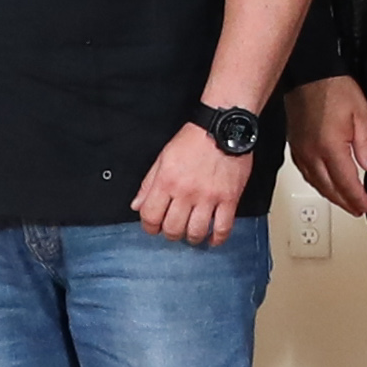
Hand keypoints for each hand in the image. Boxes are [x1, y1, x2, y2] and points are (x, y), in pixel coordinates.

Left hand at [134, 124, 251, 246]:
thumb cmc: (194, 139)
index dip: (149, 226)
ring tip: (192, 233)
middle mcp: (186, 191)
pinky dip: (217, 238)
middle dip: (170, 234)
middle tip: (173, 229)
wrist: (224, 127)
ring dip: (192, 238)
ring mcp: (209, 197)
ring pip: (196, 232)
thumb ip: (148, 184)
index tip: (154, 226)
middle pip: (173, 229)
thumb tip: (136, 205)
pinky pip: (223, 227)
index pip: (150, 216)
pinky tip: (212, 238)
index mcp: (167, 181)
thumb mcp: (164, 157)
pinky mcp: (229, 198)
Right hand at [283, 77, 366, 216]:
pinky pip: (305, 172)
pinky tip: (322, 183)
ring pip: (315, 183)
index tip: (366, 206)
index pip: (346, 183)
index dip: (357, 198)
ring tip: (343, 201)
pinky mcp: (295, 145)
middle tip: (357, 210)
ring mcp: (301, 150)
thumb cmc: (333, 88)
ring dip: (330, 195)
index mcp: (330, 147)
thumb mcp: (361, 114)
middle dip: (345, 202)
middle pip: (329, 188)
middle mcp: (312, 153)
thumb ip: (366, 144)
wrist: (309, 74)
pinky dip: (317, 183)